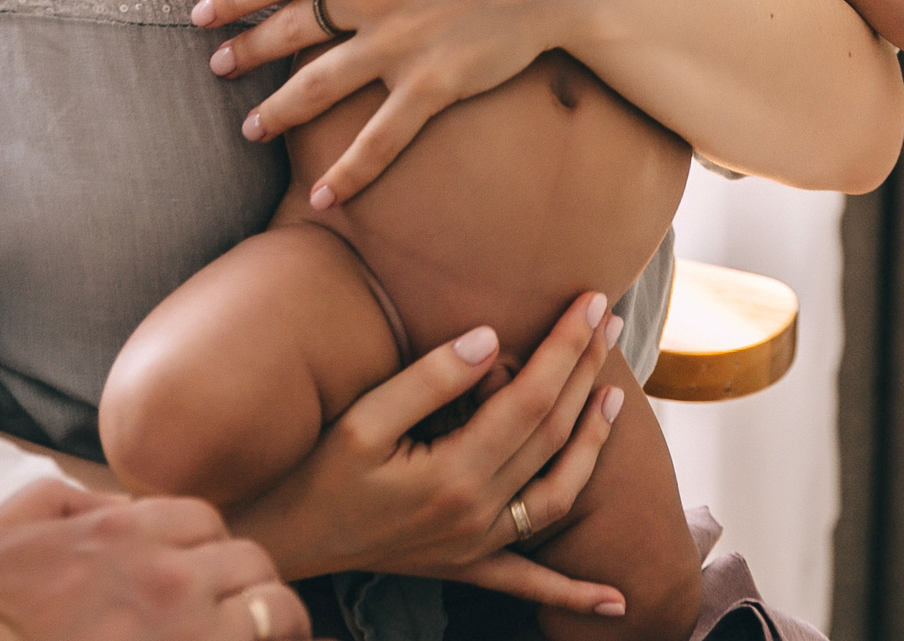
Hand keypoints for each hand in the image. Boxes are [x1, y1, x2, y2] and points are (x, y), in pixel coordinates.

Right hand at [0, 480, 305, 640]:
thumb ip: (62, 502)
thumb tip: (116, 506)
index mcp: (124, 533)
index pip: (205, 520)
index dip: (205, 547)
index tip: (198, 574)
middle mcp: (167, 578)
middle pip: (250, 561)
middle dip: (244, 583)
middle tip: (233, 611)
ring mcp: (186, 632)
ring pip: (275, 611)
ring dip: (272, 622)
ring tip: (265, 637)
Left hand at [196, 0, 617, 202]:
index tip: (204, 6)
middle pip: (289, 28)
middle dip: (246, 47)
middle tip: (212, 64)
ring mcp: (395, 46)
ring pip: (320, 87)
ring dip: (279, 110)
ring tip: (249, 128)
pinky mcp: (431, 85)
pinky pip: (380, 138)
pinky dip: (349, 173)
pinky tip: (321, 201)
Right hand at [228, 291, 629, 616]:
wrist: (287, 538)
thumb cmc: (318, 472)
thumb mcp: (363, 418)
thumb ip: (429, 378)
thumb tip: (492, 339)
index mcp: (453, 473)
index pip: (531, 398)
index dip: (565, 347)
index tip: (591, 302)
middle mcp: (476, 513)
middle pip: (552, 434)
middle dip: (586, 373)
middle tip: (612, 322)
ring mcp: (477, 545)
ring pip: (558, 494)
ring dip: (594, 445)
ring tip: (616, 396)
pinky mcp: (467, 565)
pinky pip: (530, 582)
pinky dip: (574, 592)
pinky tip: (616, 600)